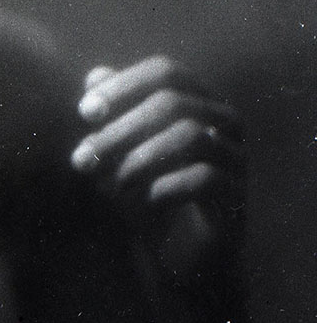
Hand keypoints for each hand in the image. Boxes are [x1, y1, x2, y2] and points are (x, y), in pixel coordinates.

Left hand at [70, 56, 243, 284]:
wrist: (177, 251)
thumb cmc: (143, 182)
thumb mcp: (118, 144)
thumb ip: (110, 108)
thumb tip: (95, 77)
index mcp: (197, 96)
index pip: (164, 71)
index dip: (123, 85)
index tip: (84, 112)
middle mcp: (225, 120)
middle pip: (173, 103)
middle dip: (121, 128)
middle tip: (83, 158)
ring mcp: (237, 157)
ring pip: (191, 135)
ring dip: (138, 158)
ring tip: (108, 183)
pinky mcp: (239, 196)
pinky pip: (207, 177)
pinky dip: (166, 185)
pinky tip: (141, 200)